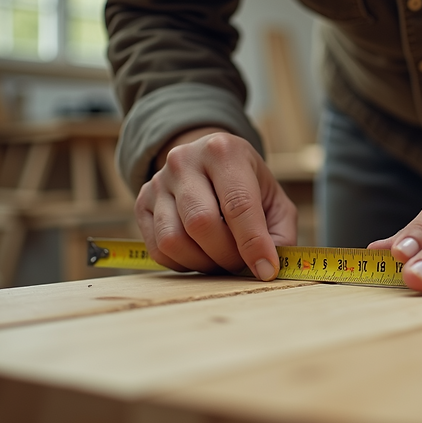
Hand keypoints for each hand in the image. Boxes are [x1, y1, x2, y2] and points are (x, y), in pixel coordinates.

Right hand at [135, 128, 296, 279]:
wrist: (208, 164)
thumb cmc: (247, 185)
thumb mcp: (274, 200)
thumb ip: (280, 233)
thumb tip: (268, 267)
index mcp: (224, 151)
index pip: (238, 204)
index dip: (253, 243)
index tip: (266, 270)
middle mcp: (184, 161)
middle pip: (202, 223)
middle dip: (227, 255)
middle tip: (242, 264)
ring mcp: (158, 181)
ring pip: (174, 240)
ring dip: (203, 263)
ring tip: (221, 260)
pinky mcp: (141, 203)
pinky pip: (158, 249)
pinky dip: (183, 263)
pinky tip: (200, 254)